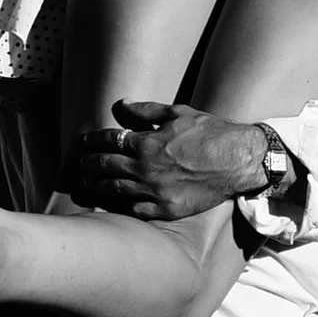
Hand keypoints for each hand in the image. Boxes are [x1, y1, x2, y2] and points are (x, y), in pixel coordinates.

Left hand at [70, 99, 270, 221]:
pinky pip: (135, 210)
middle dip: (89, 165)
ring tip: (86, 184)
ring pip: (115, 190)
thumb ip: (145, 110)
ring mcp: (155, 192)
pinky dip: (119, 207)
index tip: (83, 142)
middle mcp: (146, 169)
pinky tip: (110, 204)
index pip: (109, 141)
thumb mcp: (177, 113)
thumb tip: (120, 106)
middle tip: (80, 165)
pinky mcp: (166, 209)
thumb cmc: (210, 133)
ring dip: (96, 186)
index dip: (92, 141)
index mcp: (147, 143)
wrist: (238, 160)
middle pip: (106, 167)